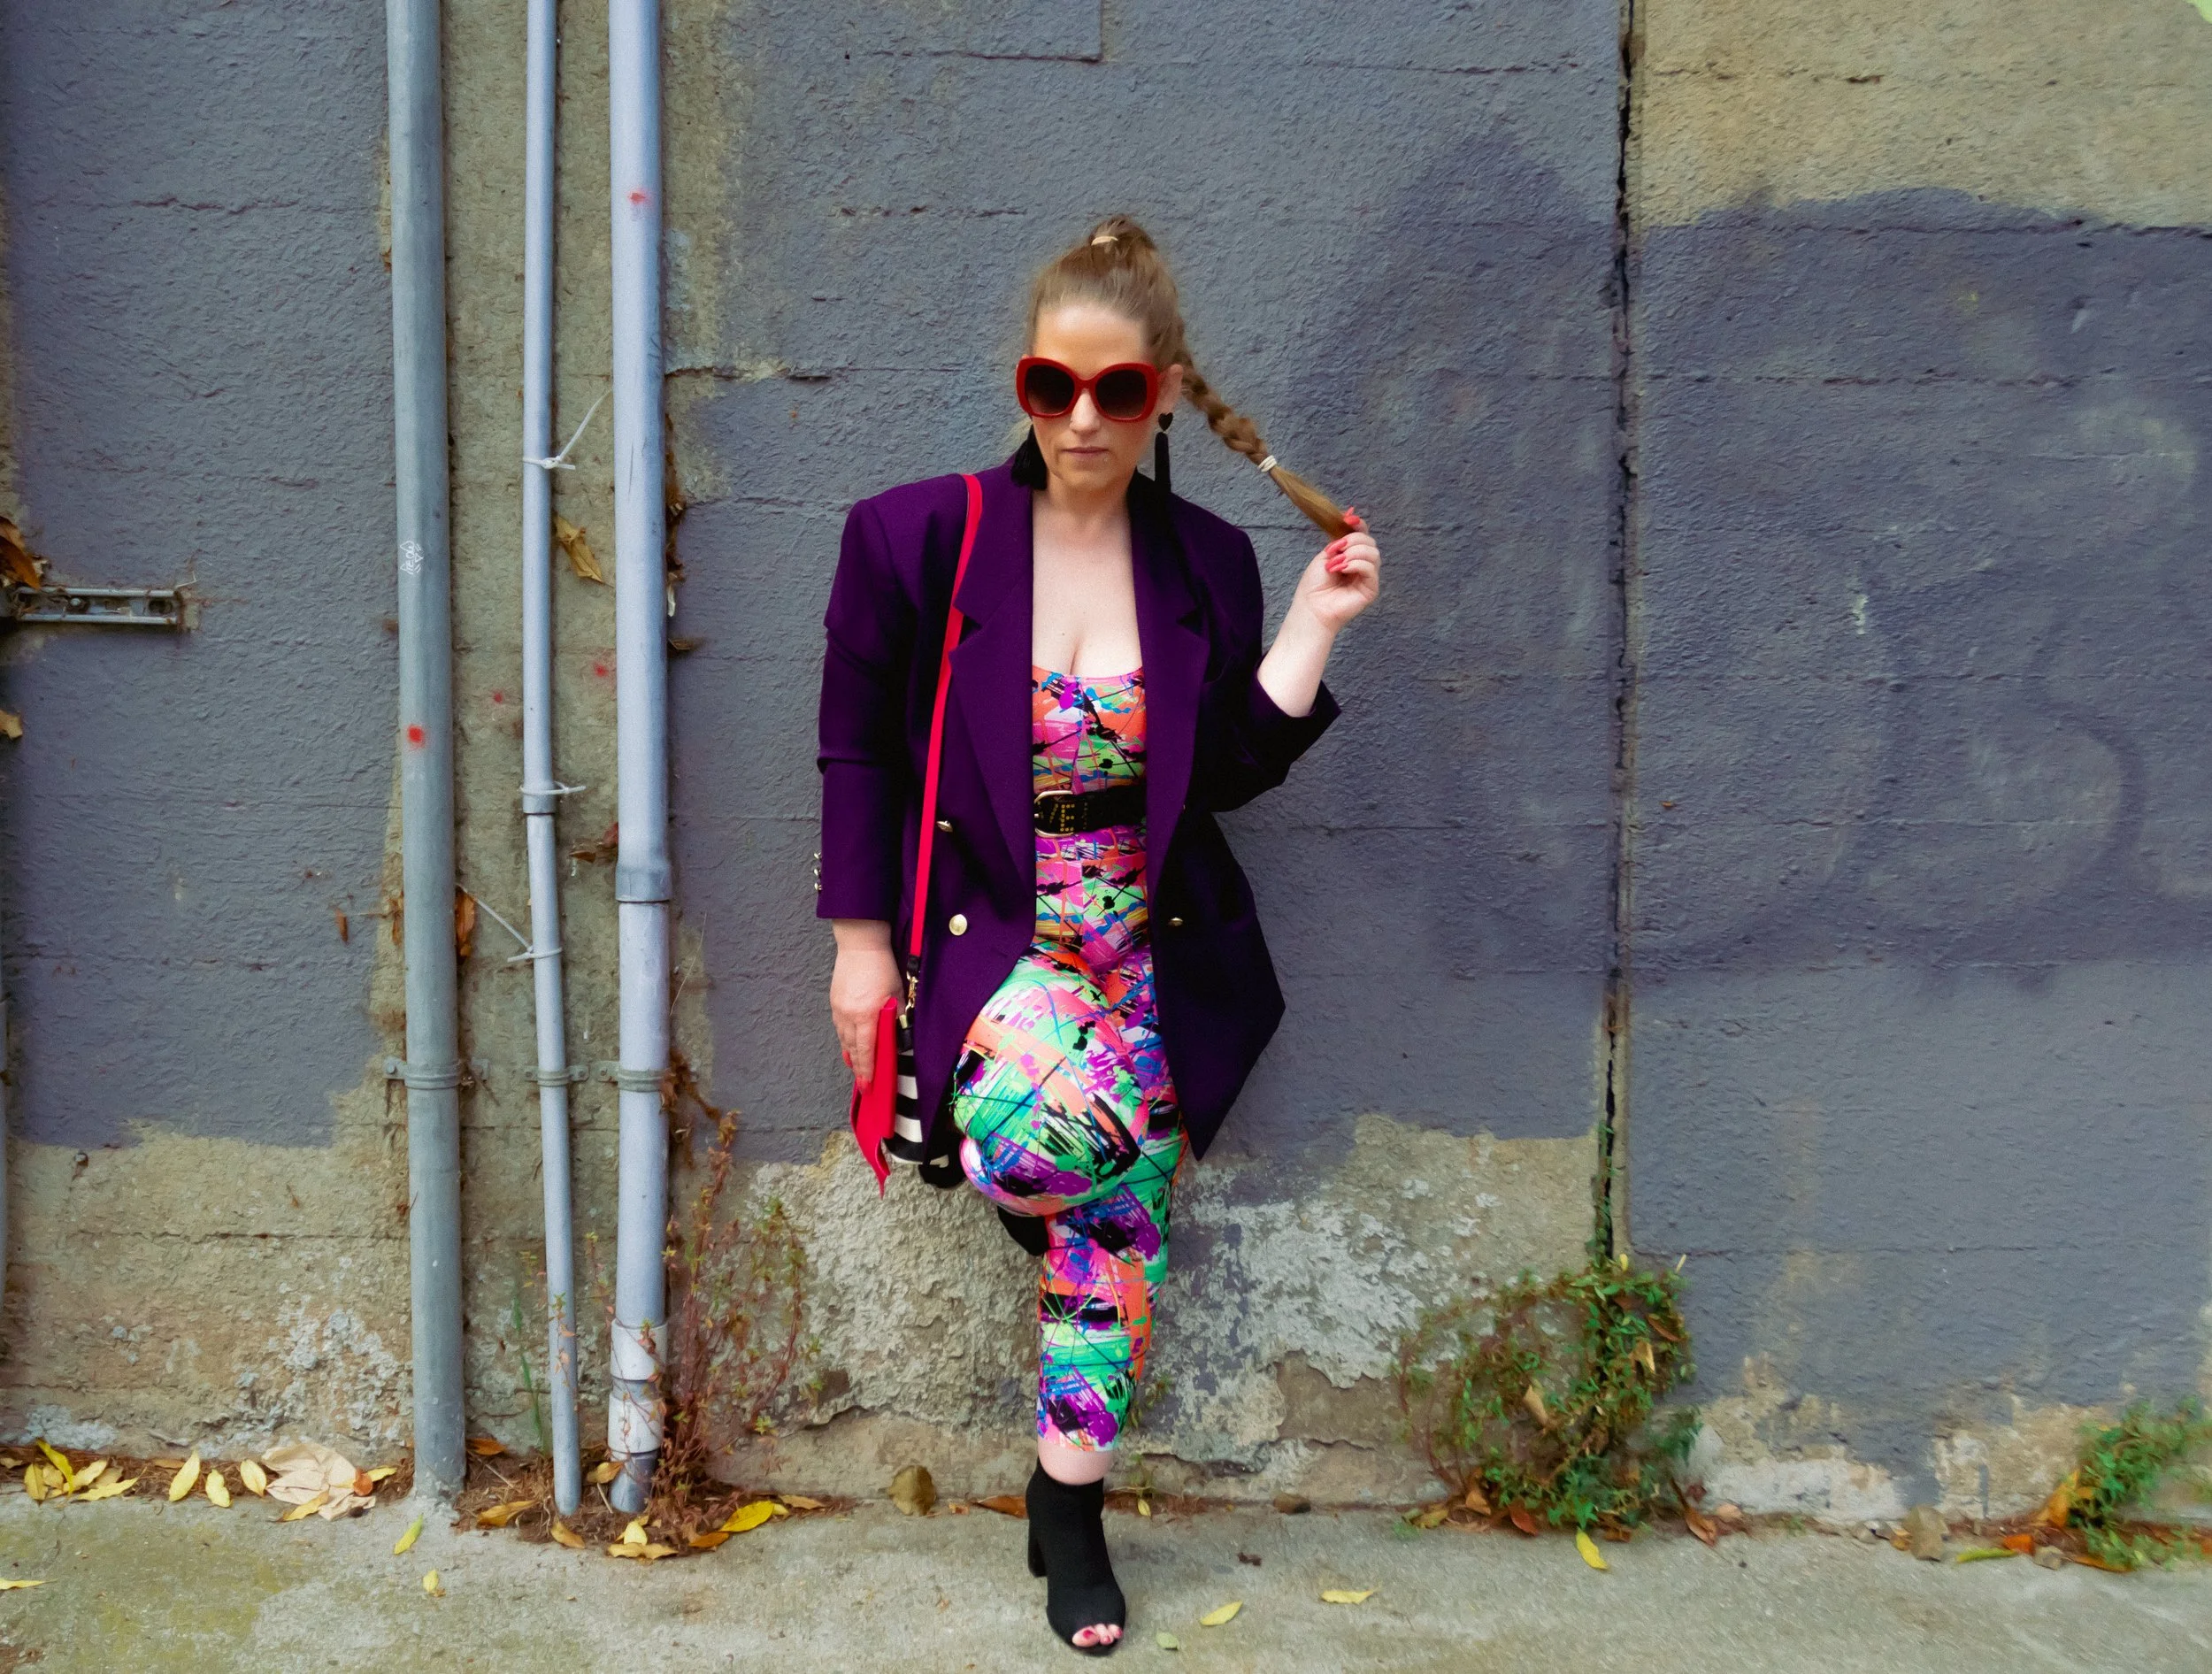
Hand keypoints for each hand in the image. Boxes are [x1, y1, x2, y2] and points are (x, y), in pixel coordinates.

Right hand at [829, 920, 901, 1086]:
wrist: (860, 945)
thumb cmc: (882, 967)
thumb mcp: (897, 992)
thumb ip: (897, 1015)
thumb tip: (900, 1033)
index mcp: (866, 1015)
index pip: (867, 1049)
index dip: (868, 1068)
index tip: (869, 1084)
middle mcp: (849, 1016)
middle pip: (853, 1048)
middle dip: (859, 1068)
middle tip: (864, 1084)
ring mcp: (839, 1009)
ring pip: (844, 1040)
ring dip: (851, 1055)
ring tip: (856, 1069)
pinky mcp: (834, 1003)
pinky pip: (839, 1028)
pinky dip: (845, 1040)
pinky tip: (849, 1046)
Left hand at [1289, 508, 1380, 638]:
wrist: (1311, 608)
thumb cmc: (1314, 585)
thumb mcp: (1326, 555)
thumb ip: (1339, 538)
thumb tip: (1350, 513)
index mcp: (1352, 556)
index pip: (1363, 535)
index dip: (1359, 525)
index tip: (1348, 519)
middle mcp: (1362, 566)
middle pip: (1369, 542)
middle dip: (1352, 541)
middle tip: (1333, 551)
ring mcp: (1368, 577)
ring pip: (1372, 553)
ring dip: (1352, 553)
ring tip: (1335, 564)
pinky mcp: (1371, 589)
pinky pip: (1371, 568)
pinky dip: (1355, 564)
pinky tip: (1341, 569)